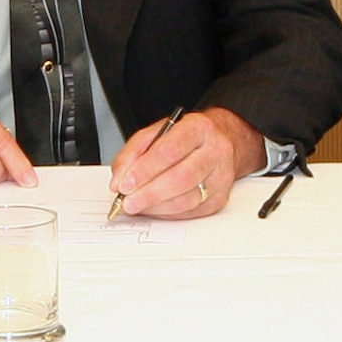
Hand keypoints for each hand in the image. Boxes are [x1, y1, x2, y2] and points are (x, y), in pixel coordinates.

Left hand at [109, 107, 264, 218]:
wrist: (215, 144)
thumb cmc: (183, 139)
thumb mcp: (155, 134)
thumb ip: (133, 153)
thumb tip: (120, 180)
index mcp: (198, 128)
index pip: (169, 150)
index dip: (144, 170)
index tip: (125, 184)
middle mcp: (215, 151)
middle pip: (181, 177)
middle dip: (149, 193)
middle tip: (128, 202)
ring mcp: (221, 176)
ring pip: (187, 199)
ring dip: (156, 206)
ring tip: (137, 206)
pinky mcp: (220, 198)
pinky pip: (191, 211)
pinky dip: (167, 213)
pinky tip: (154, 209)